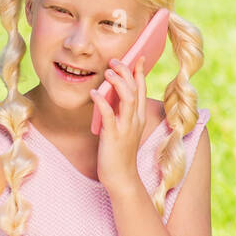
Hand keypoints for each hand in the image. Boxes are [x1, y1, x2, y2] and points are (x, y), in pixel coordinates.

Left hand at [89, 55, 145, 194]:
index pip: (141, 89)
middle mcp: (135, 120)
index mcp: (138, 117)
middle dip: (126, 72)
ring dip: (118, 83)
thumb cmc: (119, 154)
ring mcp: (126, 128)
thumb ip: (118, 113)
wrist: (121, 178)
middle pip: (135, 89)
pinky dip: (102, 102)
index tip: (137, 56)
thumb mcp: (122, 130)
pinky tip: (94, 93)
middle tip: (115, 60)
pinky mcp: (114, 136)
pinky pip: (109, 115)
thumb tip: (108, 96)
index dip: (139, 71)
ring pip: (127, 98)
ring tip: (108, 71)